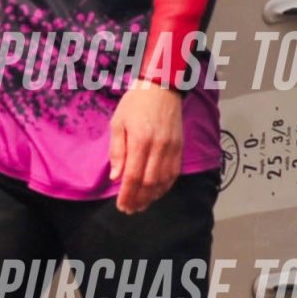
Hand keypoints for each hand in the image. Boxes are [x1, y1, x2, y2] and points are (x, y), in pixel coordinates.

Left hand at [107, 79, 185, 213]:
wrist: (161, 88)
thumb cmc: (134, 104)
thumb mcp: (118, 123)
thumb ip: (117, 151)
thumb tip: (116, 177)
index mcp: (140, 140)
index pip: (133, 175)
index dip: (128, 194)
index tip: (122, 206)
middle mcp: (159, 147)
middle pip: (149, 182)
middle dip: (139, 199)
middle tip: (130, 209)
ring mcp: (172, 148)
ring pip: (164, 180)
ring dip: (152, 196)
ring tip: (141, 205)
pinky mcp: (180, 148)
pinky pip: (174, 173)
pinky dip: (165, 187)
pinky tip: (156, 193)